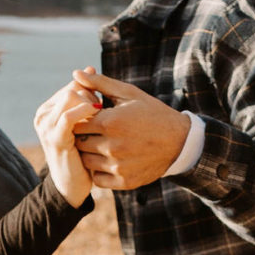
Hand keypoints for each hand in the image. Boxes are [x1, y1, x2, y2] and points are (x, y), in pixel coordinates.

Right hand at [34, 79, 99, 206]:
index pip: (72, 86)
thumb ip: (86, 95)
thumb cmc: (83, 153)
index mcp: (48, 109)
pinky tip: (98, 113)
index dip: (90, 90)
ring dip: (90, 102)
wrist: (73, 186)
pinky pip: (69, 116)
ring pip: (70, 97)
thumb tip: (89, 68)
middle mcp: (43, 115)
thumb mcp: (84, 122)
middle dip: (90, 94)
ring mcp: (46, 127)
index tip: (104, 103)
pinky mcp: (55, 138)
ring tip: (103, 113)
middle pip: (71, 89)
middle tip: (104, 108)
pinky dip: (84, 111)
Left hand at [71, 69, 188, 190]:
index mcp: (110, 122)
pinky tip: (108, 161)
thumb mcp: (128, 94)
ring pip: (86, 162)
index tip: (87, 118)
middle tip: (92, 133)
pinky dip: (99, 172)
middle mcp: (112, 146)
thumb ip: (99, 84)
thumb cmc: (152, 113)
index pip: (75, 123)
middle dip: (82, 137)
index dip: (78, 120)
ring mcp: (118, 166)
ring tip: (100, 146)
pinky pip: (98, 179)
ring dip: (89, 155)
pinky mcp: (124, 181)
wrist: (180, 141)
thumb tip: (75, 73)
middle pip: (78, 143)